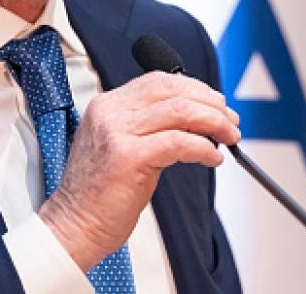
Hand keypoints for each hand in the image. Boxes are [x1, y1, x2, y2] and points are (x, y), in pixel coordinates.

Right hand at [38, 71, 240, 269]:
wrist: (75, 225)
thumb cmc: (99, 193)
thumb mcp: (119, 145)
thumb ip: (146, 126)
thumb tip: (192, 119)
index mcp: (106, 105)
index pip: (158, 81)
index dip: (194, 88)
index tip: (215, 103)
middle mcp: (110, 112)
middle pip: (172, 90)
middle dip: (210, 103)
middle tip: (230, 120)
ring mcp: (117, 132)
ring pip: (180, 111)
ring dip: (214, 122)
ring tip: (228, 136)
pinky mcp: (129, 156)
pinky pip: (179, 142)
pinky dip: (204, 148)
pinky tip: (212, 157)